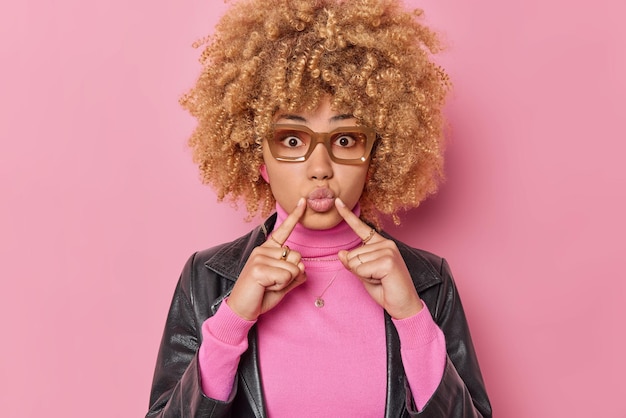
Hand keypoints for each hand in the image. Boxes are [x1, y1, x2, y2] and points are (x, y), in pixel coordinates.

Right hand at [228, 198, 306, 319]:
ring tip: (269, 285)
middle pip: (297, 256)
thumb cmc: (262, 295)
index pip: (284, 231)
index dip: (295, 216)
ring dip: (286, 282)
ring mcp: (259, 257)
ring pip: (294, 268)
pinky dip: (281, 286)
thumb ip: (295, 274)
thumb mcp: (283, 284)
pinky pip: (286, 276)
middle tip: (273, 283)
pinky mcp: (258, 268)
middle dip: (292, 274)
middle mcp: (263, 249)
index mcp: (268, 250)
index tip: (303, 201)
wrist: (242, 309)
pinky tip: (266, 287)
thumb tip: (303, 267)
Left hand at [335, 198, 423, 319]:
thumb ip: (353, 263)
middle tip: (375, 278)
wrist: (404, 305)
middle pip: (351, 254)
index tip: (338, 201)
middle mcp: (386, 244)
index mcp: (380, 244)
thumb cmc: (385, 290)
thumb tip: (341, 253)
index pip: (361, 228)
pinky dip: (366, 278)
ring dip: (363, 275)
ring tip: (380, 280)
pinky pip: (361, 269)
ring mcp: (388, 250)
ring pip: (354, 262)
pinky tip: (382, 281)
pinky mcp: (388, 261)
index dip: (348, 215)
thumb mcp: (364, 275)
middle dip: (357, 271)